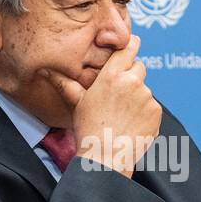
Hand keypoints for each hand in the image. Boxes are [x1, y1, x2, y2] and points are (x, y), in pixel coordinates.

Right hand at [39, 36, 160, 178]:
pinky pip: (152, 106)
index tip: (132, 44)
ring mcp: (146, 96)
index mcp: (112, 75)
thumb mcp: (76, 103)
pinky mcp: (156, 111)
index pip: (129, 48)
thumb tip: (43, 71)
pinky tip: (132, 124)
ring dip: (138, 97)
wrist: (106, 157)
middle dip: (132, 76)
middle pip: (139, 67)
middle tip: (119, 96)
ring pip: (145, 89)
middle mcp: (132, 82)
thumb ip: (65, 83)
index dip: (131, 45)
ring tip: (122, 115)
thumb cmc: (89, 130)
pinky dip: (145, 113)